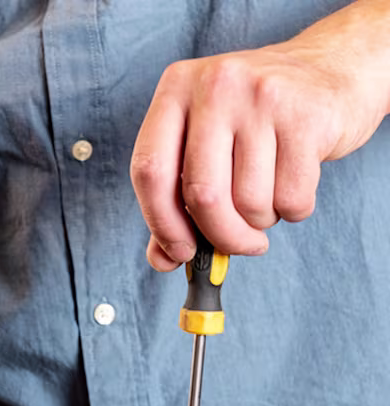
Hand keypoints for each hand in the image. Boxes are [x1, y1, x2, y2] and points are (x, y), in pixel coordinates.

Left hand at [130, 0, 389, 269]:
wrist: (334, 67)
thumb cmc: (254, 121)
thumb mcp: (205, 145)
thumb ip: (174, 202)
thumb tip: (163, 261)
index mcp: (175, 89)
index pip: (149, 171)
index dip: (162, 224)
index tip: (181, 253)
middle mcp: (215, 85)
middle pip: (202, 194)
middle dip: (222, 236)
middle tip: (241, 246)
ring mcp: (262, 96)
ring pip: (248, 202)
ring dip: (260, 221)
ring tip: (269, 196)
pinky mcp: (307, 115)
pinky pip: (291, 197)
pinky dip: (293, 210)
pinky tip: (295, 185)